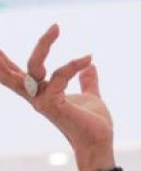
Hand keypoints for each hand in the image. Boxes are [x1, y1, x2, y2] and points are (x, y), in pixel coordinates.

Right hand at [0, 24, 114, 170]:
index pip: (18, 74)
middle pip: (14, 71)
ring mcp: (42, 101)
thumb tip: (91, 64)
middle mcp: (37, 97)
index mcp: (42, 94)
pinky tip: (87, 59)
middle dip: (2, 57)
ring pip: (33, 67)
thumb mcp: (91, 96)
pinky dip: (73, 65)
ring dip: (44, 46)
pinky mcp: (52, 104)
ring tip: (55, 29)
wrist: (100, 142)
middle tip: (1, 44)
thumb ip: (87, 81)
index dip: (5, 62)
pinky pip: (59, 76)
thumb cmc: (93, 124)